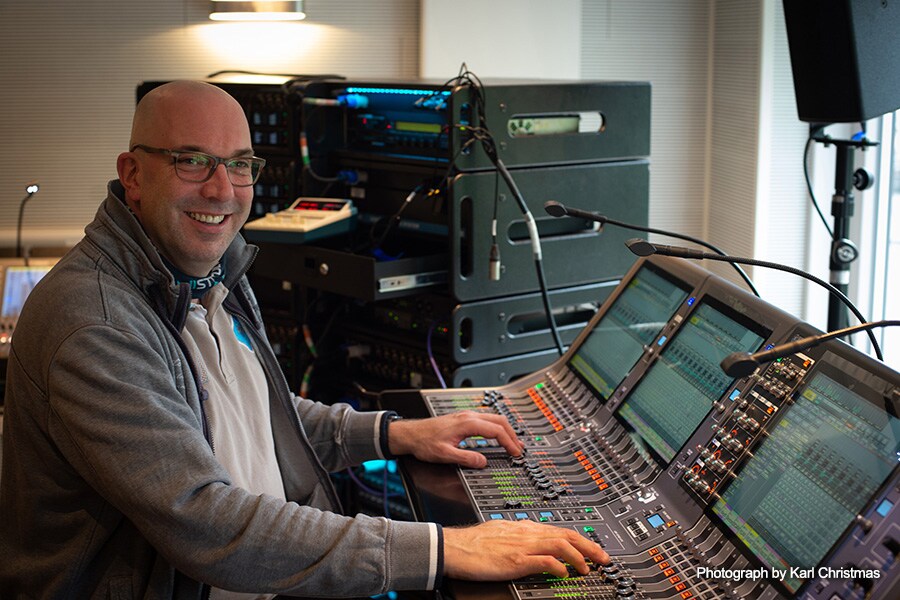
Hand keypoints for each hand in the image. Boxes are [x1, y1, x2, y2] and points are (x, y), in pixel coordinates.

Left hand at [387, 411, 524, 467]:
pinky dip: (497, 428)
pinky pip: (486, 420)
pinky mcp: (463, 419)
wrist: (410, 434)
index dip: (509, 442)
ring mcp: (466, 416)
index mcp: (467, 423)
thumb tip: (483, 461)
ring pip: (493, 419)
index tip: (516, 453)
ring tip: (513, 443)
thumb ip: (466, 458)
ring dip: (506, 430)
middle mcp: (468, 416)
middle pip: (499, 421)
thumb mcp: (445, 454)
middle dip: (512, 435)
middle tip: (519, 448)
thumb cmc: (424, 442)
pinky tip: (497, 436)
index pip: (496, 431)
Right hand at [443, 519, 608, 579]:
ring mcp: (522, 546)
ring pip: (560, 544)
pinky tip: (564, 573)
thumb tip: (530, 546)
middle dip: (588, 546)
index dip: (579, 538)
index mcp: (523, 527)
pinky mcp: (515, 560)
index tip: (591, 547)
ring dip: (579, 556)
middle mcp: (526, 533)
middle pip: (565, 534)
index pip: (558, 529)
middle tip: (603, 557)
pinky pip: (544, 560)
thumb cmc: (471, 543)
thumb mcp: (500, 533)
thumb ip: (518, 537)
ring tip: (588, 567)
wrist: (453, 547)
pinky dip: (558, 566)